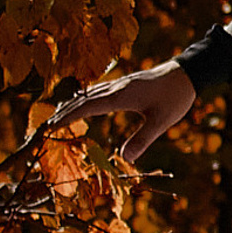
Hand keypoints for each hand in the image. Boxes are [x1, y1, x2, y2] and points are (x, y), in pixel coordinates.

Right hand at [48, 60, 196, 164]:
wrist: (187, 73)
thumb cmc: (175, 97)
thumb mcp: (161, 121)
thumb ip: (143, 139)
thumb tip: (125, 159)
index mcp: (121, 96)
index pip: (87, 107)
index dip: (68, 118)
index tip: (51, 127)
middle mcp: (116, 87)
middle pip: (83, 100)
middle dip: (63, 113)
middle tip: (44, 126)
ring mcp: (120, 84)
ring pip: (89, 94)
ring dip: (72, 105)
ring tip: (56, 116)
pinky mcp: (125, 84)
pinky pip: (98, 91)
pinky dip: (85, 99)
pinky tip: (84, 103)